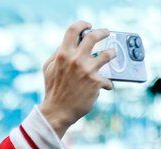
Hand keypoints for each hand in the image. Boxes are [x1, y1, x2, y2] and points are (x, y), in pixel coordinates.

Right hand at [39, 22, 115, 136]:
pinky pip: (107, 79)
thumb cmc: (53, 90)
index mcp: (63, 54)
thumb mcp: (49, 69)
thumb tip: (70, 43)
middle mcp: (76, 60)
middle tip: (106, 33)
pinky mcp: (96, 82)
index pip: (73, 30)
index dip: (82, 24)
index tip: (88, 26)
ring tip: (112, 54)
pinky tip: (104, 86)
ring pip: (108, 54)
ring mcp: (87, 70)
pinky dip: (106, 83)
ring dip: (112, 53)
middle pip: (94, 36)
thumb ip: (58, 54)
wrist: (57, 112)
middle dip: (102, 32)